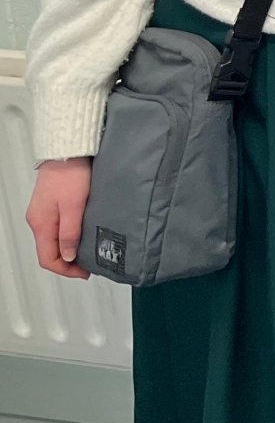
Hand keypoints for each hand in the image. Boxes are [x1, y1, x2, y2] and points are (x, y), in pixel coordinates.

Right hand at [26, 158, 92, 278]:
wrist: (68, 150)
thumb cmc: (71, 174)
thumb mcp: (74, 206)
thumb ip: (70, 233)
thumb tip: (68, 257)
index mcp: (41, 224)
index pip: (47, 258)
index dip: (65, 269)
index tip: (84, 272)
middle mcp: (38, 220)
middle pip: (49, 250)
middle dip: (67, 261)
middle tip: (88, 263)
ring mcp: (43, 211)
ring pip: (52, 239)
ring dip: (68, 248)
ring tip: (87, 250)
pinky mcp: (50, 203)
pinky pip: (56, 227)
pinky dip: (67, 235)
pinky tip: (81, 232)